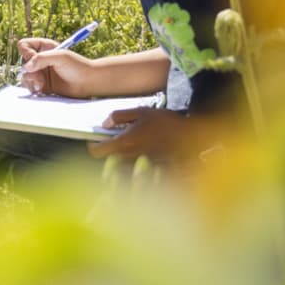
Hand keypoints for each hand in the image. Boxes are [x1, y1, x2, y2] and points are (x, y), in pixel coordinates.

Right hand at [17, 37, 95, 96]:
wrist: (88, 83)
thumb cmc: (78, 66)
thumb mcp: (60, 57)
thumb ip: (41, 59)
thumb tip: (26, 67)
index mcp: (44, 47)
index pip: (24, 46)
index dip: (26, 53)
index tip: (36, 60)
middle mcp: (40, 59)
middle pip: (22, 63)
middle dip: (30, 72)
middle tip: (41, 78)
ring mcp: (40, 73)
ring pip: (24, 76)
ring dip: (30, 81)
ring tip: (41, 86)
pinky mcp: (42, 85)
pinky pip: (29, 86)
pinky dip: (32, 88)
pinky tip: (42, 90)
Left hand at [86, 107, 209, 163]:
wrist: (191, 135)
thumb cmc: (165, 121)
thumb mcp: (140, 112)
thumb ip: (119, 117)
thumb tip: (105, 124)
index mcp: (125, 142)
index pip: (97, 152)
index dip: (93, 146)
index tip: (96, 141)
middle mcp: (131, 158)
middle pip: (108, 162)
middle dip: (109, 153)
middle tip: (115, 142)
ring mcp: (140, 167)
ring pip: (121, 168)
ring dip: (120, 160)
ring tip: (130, 149)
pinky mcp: (151, 172)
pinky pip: (137, 172)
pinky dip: (135, 167)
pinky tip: (143, 156)